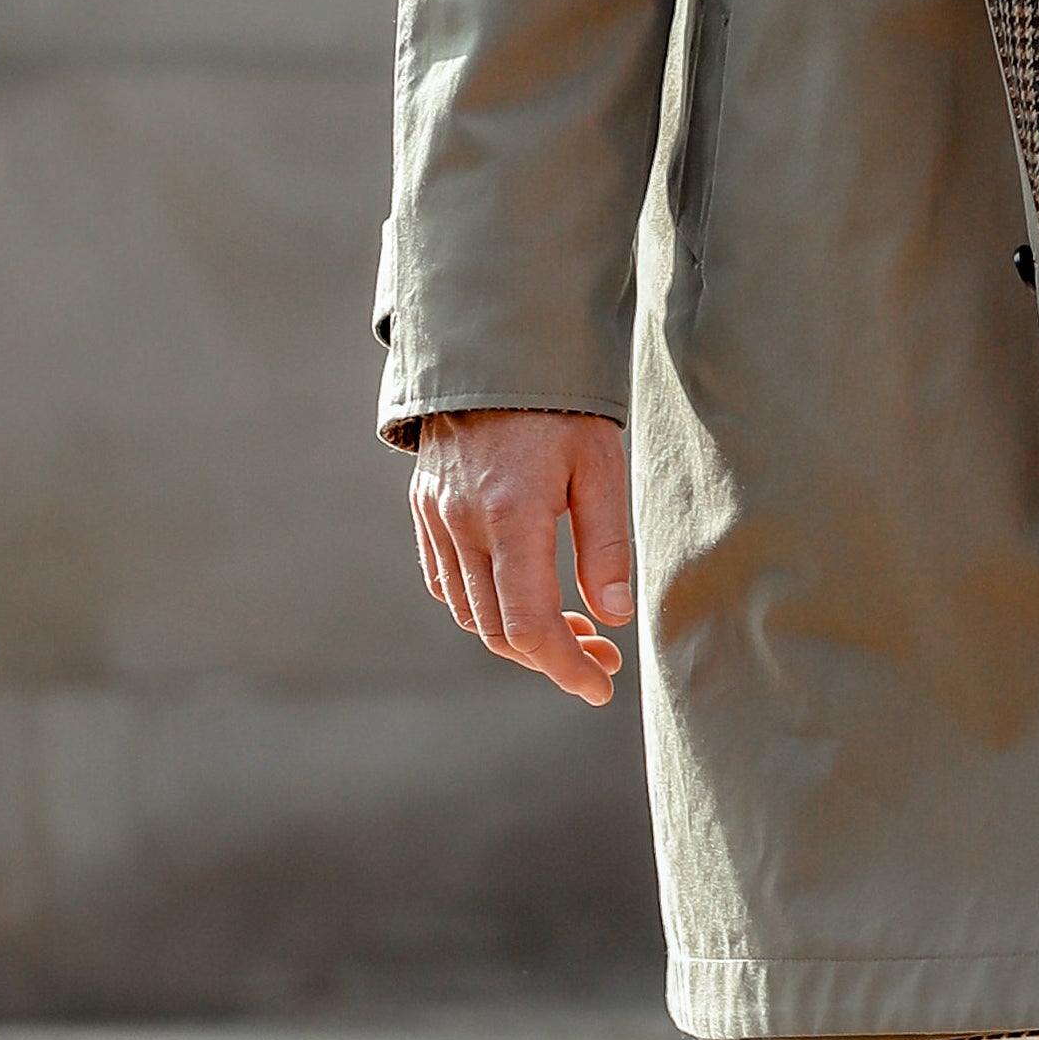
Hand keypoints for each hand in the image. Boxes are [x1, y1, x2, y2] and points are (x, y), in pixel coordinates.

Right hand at [409, 409, 634, 707]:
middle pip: (497, 631)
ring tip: (572, 631)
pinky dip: (484, 607)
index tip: (600, 686)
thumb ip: (605, 544)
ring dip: (517, 638)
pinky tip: (524, 599)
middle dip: (551, 658)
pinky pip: (446, 584)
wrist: (492, 353)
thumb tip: (614, 616)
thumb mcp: (600, 466)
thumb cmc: (559, 407)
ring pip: (469, 613)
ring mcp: (436, 519)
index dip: (566, 667)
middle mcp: (463, 524)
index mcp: (511, 514)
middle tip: (602, 657)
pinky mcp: (424, 511)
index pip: (530, 625)